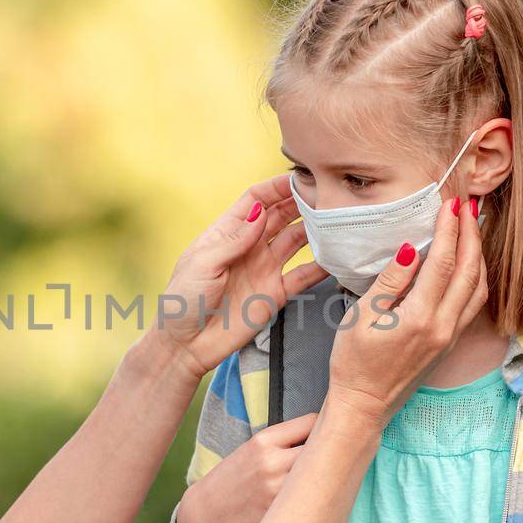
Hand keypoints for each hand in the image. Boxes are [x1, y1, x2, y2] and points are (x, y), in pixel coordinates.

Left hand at [154, 176, 327, 378]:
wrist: (186, 344)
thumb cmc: (183, 300)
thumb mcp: (202, 264)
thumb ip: (233, 240)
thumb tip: (259, 211)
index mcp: (227, 233)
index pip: (256, 199)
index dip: (276, 187)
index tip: (300, 177)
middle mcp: (249, 247)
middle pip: (281, 215)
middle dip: (301, 201)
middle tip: (327, 193)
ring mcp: (264, 269)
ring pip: (296, 240)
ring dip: (314, 228)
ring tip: (337, 218)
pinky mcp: (275, 294)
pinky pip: (303, 276)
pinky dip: (322, 266)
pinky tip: (338, 256)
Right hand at [175, 414, 318, 522]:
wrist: (207, 512)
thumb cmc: (236, 476)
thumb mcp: (253, 448)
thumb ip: (285, 440)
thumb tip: (329, 435)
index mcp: (264, 440)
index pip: (314, 422)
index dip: (323, 429)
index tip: (324, 437)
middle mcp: (272, 463)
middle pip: (324, 448)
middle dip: (331, 452)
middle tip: (337, 457)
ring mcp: (278, 491)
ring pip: (322, 476)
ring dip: (328, 477)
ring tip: (324, 480)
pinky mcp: (281, 515)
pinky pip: (312, 501)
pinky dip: (316, 498)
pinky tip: (310, 501)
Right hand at [324, 196, 487, 426]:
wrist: (364, 404)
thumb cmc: (354, 362)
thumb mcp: (362, 316)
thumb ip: (390, 281)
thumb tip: (411, 249)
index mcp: (419, 318)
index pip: (444, 263)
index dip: (449, 230)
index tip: (449, 205)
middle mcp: (443, 327)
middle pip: (469, 271)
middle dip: (471, 234)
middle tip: (468, 206)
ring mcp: (450, 336)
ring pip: (479, 288)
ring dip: (479, 255)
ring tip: (473, 228)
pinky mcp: (449, 343)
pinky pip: (473, 303)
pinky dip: (476, 277)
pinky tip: (469, 263)